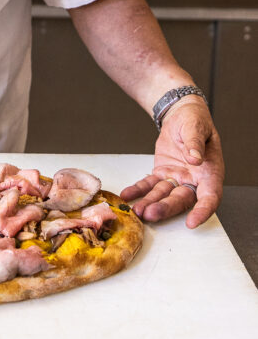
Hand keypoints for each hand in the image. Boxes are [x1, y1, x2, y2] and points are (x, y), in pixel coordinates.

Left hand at [120, 100, 224, 228]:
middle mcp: (194, 180)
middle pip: (181, 199)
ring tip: (137, 210)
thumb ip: (195, 144)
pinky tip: (128, 195)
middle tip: (151, 214)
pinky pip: (149, 185)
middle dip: (166, 208)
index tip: (192, 222)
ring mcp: (177, 178)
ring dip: (150, 203)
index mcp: (210, 172)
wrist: (181, 115)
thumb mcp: (196, 127)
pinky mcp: (162, 174)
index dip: (202, 211)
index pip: (210, 197)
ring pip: (163, 195)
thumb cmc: (194, 121)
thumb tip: (195, 159)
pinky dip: (138, 191)